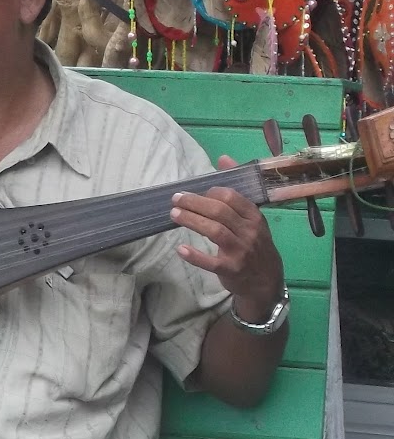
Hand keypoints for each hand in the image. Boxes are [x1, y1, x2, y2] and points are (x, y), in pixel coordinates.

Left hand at [170, 155, 284, 320]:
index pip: (232, 197)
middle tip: (175, 199)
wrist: (265, 280)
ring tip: (173, 215)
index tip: (193, 191)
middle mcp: (249, 231)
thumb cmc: (254, 244)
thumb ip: (236, 189)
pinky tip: (181, 249)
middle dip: (196, 203)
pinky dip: (196, 255)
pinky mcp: (231, 269)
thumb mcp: (251, 217)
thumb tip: (223, 158)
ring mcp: (241, 251)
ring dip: (193, 221)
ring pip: (216, 232)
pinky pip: (212, 262)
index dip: (211, 192)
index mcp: (254, 216)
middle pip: (221, 212)